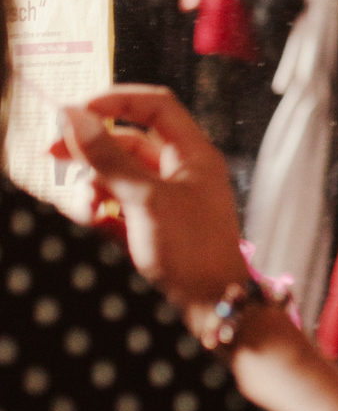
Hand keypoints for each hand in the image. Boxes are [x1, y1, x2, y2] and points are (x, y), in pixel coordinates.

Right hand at [51, 86, 250, 315]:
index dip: (115, 101)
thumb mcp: (146, 199)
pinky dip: (102, 210)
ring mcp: (168, 200)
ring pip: (119, 176)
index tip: (75, 111)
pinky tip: (94, 222)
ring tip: (87, 208)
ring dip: (94, 185)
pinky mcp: (154, 227)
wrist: (214, 308)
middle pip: (129, 141)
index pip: (156, 106)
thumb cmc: (192, 251)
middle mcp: (182, 171)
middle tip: (50, 153)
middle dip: (91, 147)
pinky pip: (119, 205)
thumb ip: (109, 158)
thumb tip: (73, 116)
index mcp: (194, 154)